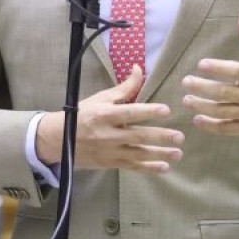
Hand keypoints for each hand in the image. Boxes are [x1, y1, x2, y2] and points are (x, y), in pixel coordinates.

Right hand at [36, 65, 184, 172]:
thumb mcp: (101, 98)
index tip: (166, 110)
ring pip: (138, 154)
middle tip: (179, 136)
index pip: (129, 112)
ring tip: (178, 153)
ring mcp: (109, 151)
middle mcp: (107, 134)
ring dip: (159, 155)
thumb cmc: (83, 114)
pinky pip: (132, 166)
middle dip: (160, 137)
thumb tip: (139, 69)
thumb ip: (123, 88)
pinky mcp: (110, 163)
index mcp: (104, 115)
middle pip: (137, 135)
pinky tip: (164, 168)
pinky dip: (148, 168)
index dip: (148, 111)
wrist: (59, 139)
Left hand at [182, 10, 238, 135]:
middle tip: (186, 82)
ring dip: (202, 106)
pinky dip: (211, 125)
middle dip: (203, 88)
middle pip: (225, 93)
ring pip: (223, 112)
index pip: (237, 72)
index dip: (219, 68)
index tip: (201, 64)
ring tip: (186, 100)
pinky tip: (197, 119)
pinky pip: (227, 128)